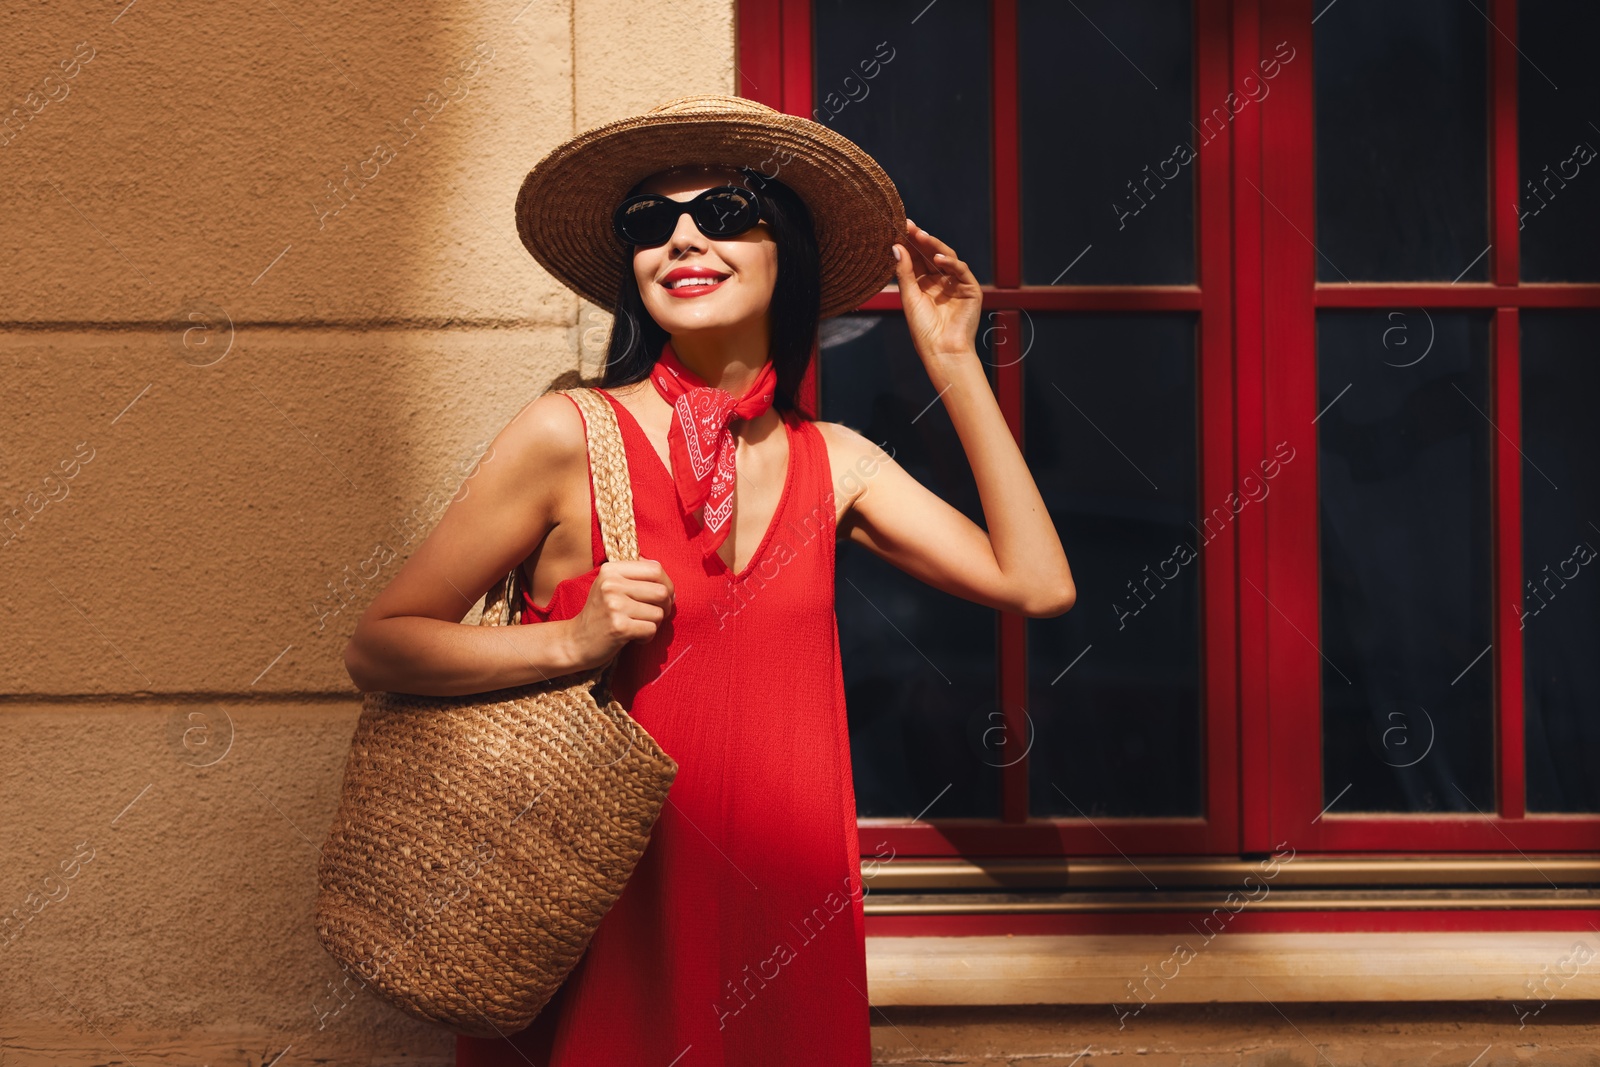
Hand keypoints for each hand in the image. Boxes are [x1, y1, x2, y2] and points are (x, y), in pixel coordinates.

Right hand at [563, 558, 674, 671]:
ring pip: (659, 613)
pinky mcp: (619, 627)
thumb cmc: (600, 613)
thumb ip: (635, 577)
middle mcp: (611, 585)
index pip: (655, 569)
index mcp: (611, 570)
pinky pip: (651, 629)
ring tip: (639, 626)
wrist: (576, 640)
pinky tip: (634, 637)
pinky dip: (647, 637)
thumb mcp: (610, 586)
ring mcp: (614, 606)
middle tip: (655, 615)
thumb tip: (669, 585)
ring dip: (655, 624)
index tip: (664, 597)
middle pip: (661, 591)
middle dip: (666, 606)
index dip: (667, 584)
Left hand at [891, 218, 983, 363]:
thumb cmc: (923, 329)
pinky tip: (938, 259)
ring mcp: (956, 283)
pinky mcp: (970, 288)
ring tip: (921, 235)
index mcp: (924, 283)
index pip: (916, 257)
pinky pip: (961, 270)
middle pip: (930, 254)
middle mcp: (940, 281)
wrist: (941, 350)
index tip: (898, 227)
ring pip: (946, 258)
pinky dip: (951, 263)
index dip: (908, 243)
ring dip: (934, 245)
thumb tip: (896, 246)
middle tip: (909, 225)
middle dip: (920, 240)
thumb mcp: (909, 297)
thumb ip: (904, 271)